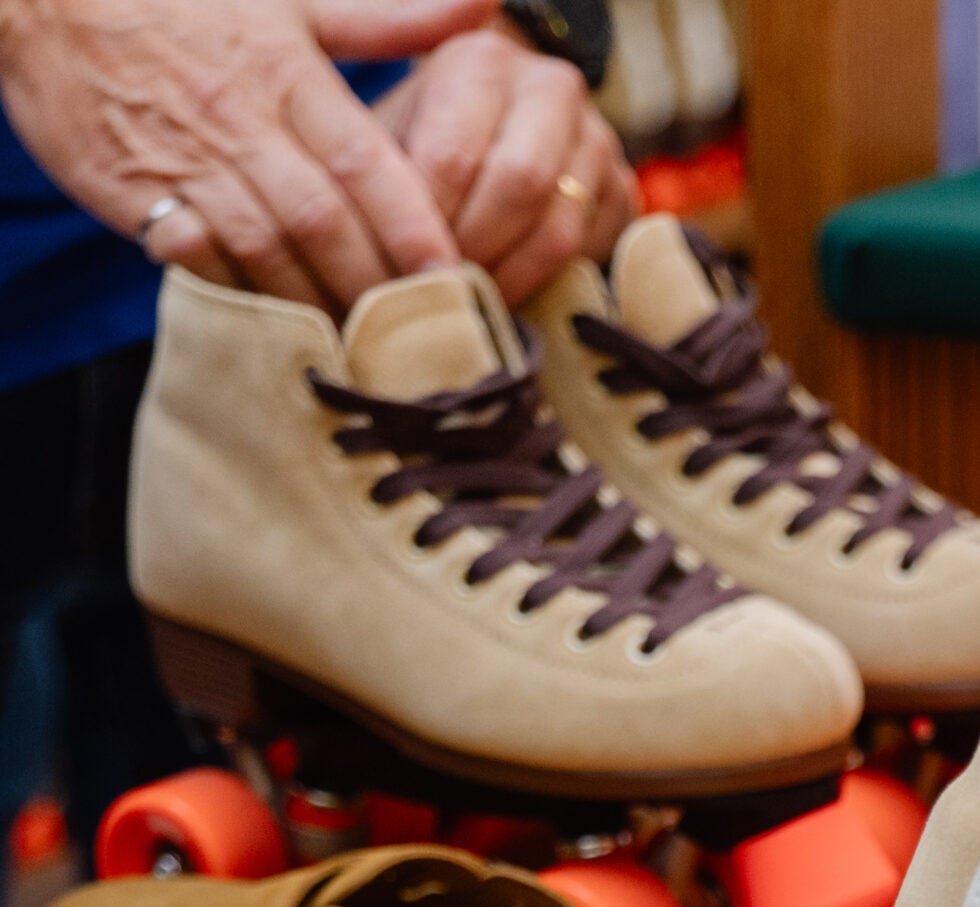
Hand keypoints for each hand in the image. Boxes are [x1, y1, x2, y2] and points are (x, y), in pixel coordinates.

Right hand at [0, 0, 499, 312]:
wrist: (50, 0)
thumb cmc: (186, 5)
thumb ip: (386, 18)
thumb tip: (484, 7)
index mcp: (286, 72)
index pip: (367, 160)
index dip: (415, 226)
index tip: (457, 281)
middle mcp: (242, 121)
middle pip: (326, 220)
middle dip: (378, 286)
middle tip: (422, 341)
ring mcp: (188, 164)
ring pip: (269, 251)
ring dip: (319, 306)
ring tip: (368, 352)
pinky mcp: (137, 198)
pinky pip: (199, 264)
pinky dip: (242, 301)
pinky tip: (283, 337)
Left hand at [375, 25, 634, 304]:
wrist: (483, 147)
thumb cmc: (420, 154)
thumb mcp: (387, 148)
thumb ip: (386, 186)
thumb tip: (395, 263)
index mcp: (482, 59)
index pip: (453, 156)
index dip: (425, 227)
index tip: (401, 268)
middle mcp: (550, 86)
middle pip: (517, 185)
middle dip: (473, 252)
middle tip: (441, 290)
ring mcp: (596, 137)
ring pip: (557, 229)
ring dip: (508, 280)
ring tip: (470, 301)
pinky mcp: (622, 190)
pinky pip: (588, 255)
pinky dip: (544, 287)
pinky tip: (506, 294)